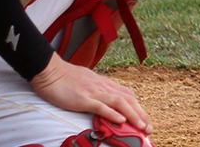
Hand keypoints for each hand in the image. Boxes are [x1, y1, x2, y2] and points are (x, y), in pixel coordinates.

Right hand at [30, 54, 152, 134]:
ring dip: (133, 115)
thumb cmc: (65, 77)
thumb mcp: (87, 82)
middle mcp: (103, 87)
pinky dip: (112, 113)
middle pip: (128, 100)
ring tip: (141, 127)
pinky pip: (101, 106)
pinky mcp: (83, 99)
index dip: (138, 108)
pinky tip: (120, 120)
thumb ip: (97, 90)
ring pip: (120, 103)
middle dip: (141, 115)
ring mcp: (94, 92)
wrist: (50, 71)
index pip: (127, 96)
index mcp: (105, 84)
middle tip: (149, 129)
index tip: (144, 120)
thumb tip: (103, 99)